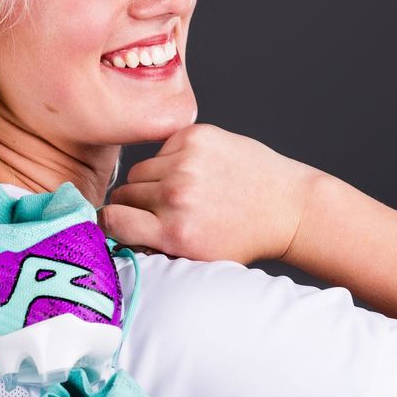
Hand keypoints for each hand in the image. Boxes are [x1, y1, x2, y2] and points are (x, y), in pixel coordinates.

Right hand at [98, 123, 320, 264]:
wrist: (286, 206)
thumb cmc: (241, 237)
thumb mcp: (198, 259)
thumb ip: (155, 249)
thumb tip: (112, 234)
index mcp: (176, 233)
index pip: (111, 220)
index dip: (110, 222)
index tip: (118, 223)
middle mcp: (178, 196)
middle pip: (123, 194)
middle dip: (136, 204)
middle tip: (162, 211)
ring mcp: (186, 162)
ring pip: (139, 171)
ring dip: (152, 182)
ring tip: (182, 192)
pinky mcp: (195, 137)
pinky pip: (160, 151)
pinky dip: (171, 161)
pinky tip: (197, 172)